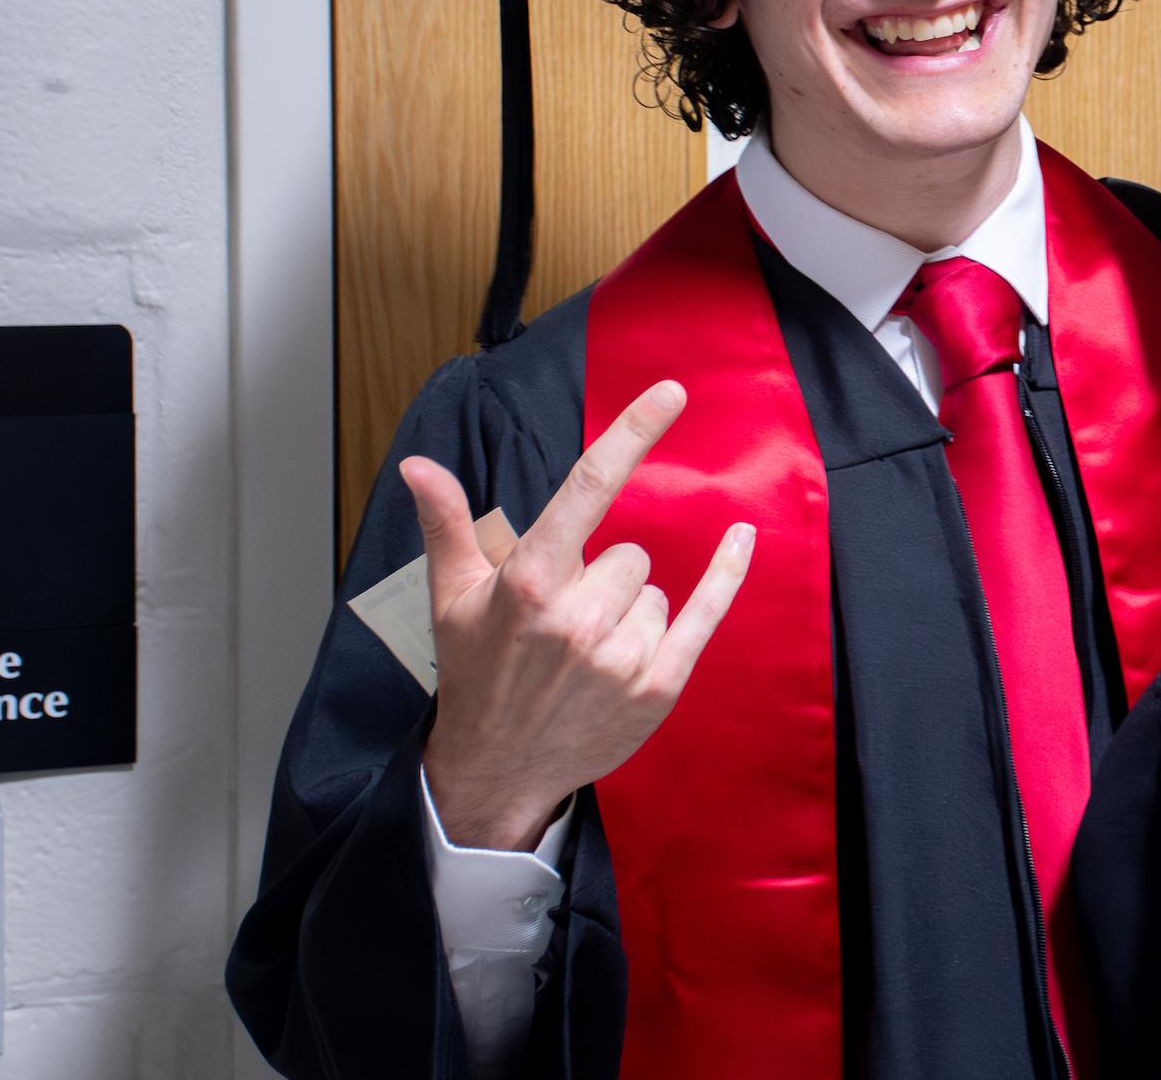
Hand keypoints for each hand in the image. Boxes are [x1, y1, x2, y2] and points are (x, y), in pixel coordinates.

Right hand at [409, 380, 755, 850]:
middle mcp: (579, 617)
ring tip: (586, 653)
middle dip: (603, 578)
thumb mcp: (451, 598)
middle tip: (564, 623)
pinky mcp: (658, 687)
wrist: (497, 769)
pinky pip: (705, 612)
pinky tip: (740, 540)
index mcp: (530, 584)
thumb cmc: (476, 673)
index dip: (631, 433)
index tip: (671, 391)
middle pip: (629, 554)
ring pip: (657, 591)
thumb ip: (447, 523)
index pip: (590, 488)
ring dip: (630, 611)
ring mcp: (622, 656)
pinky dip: (725, 575)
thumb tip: (419, 464)